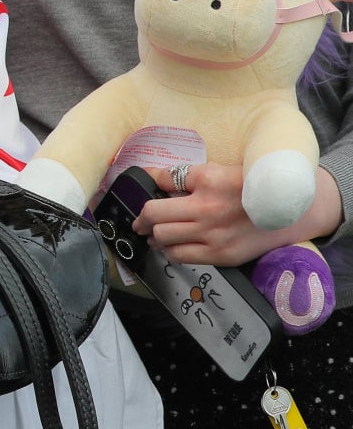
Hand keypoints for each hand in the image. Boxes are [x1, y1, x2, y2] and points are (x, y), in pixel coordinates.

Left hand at [137, 163, 341, 265]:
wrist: (289, 213)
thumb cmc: (250, 189)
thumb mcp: (218, 171)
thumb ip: (186, 176)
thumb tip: (152, 177)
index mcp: (208, 180)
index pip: (162, 178)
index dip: (146, 180)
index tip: (139, 184)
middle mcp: (208, 209)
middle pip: (153, 214)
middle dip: (142, 217)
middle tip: (140, 220)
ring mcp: (214, 235)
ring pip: (163, 238)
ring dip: (154, 236)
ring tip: (154, 234)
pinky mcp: (221, 255)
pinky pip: (181, 256)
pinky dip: (170, 251)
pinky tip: (172, 245)